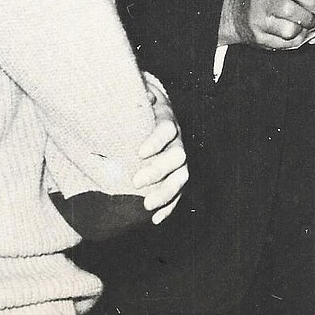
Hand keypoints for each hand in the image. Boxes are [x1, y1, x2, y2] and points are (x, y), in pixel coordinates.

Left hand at [132, 89, 187, 221]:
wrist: (147, 116)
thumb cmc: (135, 110)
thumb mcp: (133, 100)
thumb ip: (134, 98)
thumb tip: (144, 96)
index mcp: (166, 120)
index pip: (167, 129)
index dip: (156, 141)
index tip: (139, 153)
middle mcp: (177, 140)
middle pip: (177, 156)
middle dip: (158, 170)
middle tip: (135, 182)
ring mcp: (179, 160)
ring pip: (182, 177)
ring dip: (166, 193)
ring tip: (146, 205)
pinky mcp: (176, 176)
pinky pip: (178, 193)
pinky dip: (168, 207)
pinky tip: (155, 219)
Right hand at [230, 0, 314, 48]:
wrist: (237, 14)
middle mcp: (261, 2)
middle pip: (291, 10)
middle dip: (309, 17)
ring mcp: (258, 22)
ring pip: (289, 30)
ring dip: (303, 30)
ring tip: (303, 26)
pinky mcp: (260, 38)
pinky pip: (286, 44)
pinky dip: (297, 40)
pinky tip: (296, 34)